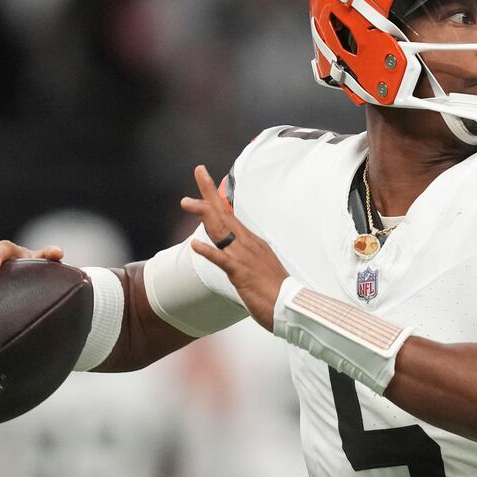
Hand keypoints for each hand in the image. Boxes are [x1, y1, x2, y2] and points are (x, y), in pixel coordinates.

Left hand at [181, 164, 287, 330]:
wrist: (290, 306)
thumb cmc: (276, 290)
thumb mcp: (261, 266)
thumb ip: (248, 257)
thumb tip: (239, 253)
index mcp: (251, 242)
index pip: (230, 214)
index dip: (216, 197)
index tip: (206, 179)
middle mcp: (247, 244)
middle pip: (224, 213)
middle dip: (209, 192)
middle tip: (199, 170)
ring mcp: (244, 257)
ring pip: (220, 230)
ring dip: (203, 214)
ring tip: (186, 202)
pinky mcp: (241, 273)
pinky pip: (221, 260)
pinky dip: (208, 251)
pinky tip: (195, 244)